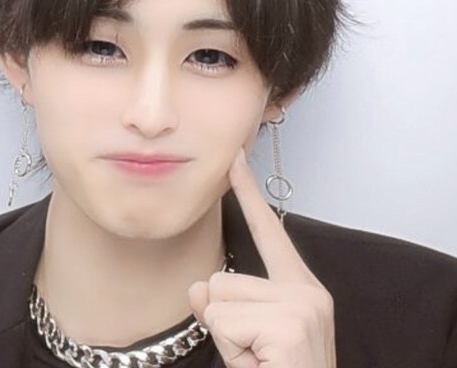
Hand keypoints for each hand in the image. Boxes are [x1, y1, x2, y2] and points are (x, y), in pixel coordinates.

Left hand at [188, 147, 335, 367]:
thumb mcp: (245, 339)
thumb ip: (223, 305)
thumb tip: (198, 288)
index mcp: (299, 289)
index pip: (268, 231)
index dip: (248, 192)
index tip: (234, 158)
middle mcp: (307, 291)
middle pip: (221, 280)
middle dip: (226, 324)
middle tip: (256, 355)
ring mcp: (302, 306)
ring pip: (217, 300)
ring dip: (228, 339)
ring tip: (259, 361)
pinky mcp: (289, 323)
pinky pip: (221, 320)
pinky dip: (231, 350)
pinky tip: (261, 365)